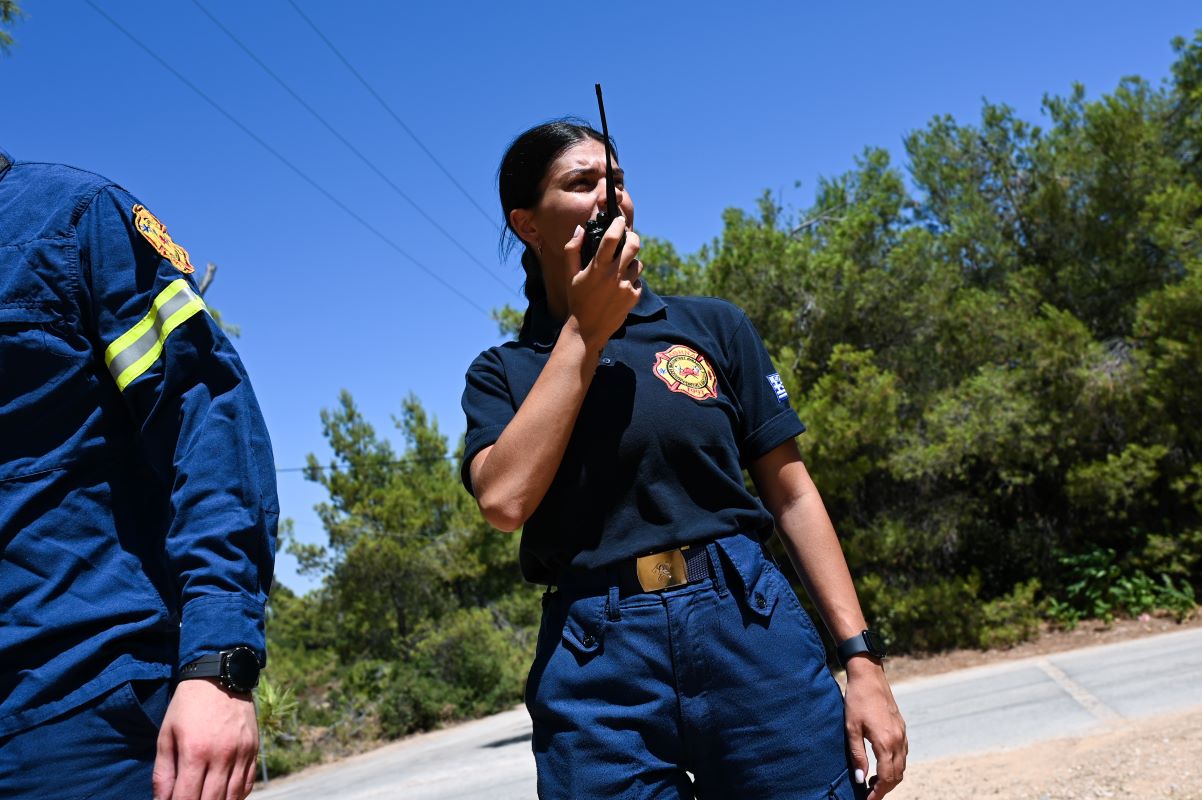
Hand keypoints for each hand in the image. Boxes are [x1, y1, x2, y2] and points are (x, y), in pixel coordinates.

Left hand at [153, 679, 258, 799]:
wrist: (219, 677)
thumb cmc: (187, 707)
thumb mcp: (166, 735)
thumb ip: (163, 772)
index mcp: (195, 752)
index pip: (186, 798)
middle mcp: (222, 755)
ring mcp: (241, 753)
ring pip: (233, 797)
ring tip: (206, 799)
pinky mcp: (254, 749)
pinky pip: (248, 783)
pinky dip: (237, 796)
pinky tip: (225, 796)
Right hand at [564, 216, 641, 351]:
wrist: (587, 329)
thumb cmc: (577, 299)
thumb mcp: (570, 275)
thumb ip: (572, 249)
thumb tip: (580, 229)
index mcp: (597, 267)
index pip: (612, 237)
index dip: (618, 224)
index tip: (619, 220)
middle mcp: (614, 275)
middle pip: (633, 246)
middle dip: (633, 237)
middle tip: (629, 237)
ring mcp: (626, 286)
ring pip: (638, 263)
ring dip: (631, 261)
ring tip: (621, 267)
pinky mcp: (634, 297)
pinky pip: (639, 281)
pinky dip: (632, 280)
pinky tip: (621, 286)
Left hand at [844, 658, 906, 799]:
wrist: (869, 677)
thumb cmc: (856, 701)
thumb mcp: (851, 729)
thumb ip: (857, 756)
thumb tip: (860, 779)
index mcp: (885, 742)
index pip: (886, 778)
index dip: (877, 793)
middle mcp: (898, 740)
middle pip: (896, 775)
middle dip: (884, 788)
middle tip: (869, 794)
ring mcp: (902, 734)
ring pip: (902, 766)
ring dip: (890, 778)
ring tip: (873, 782)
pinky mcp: (902, 728)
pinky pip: (903, 754)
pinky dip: (895, 765)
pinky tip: (882, 764)